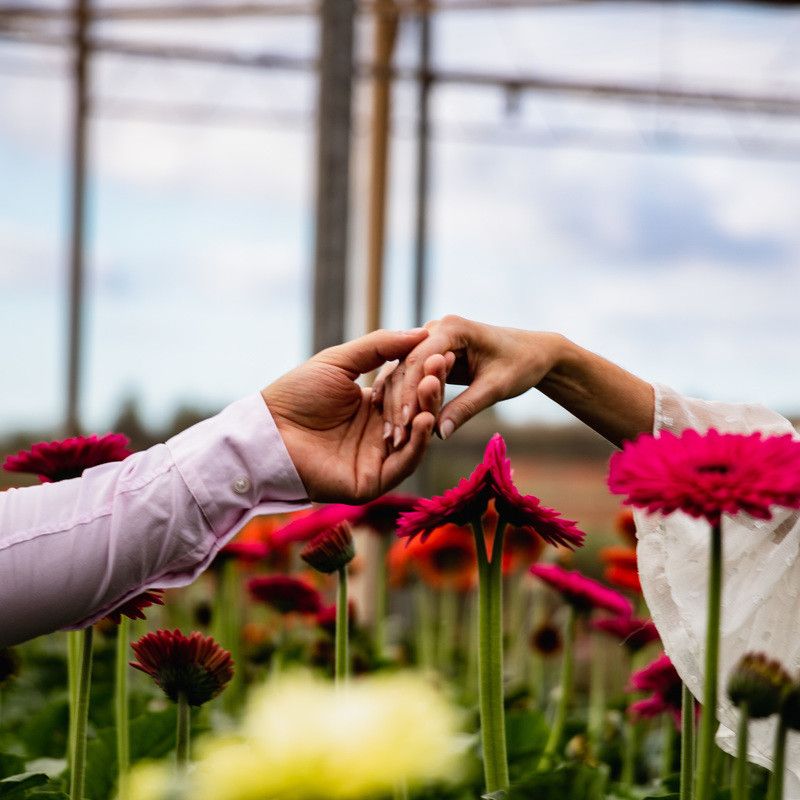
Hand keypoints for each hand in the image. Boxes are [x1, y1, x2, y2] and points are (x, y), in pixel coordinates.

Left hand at [261, 328, 440, 503]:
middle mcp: (379, 434)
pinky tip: (424, 419)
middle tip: (440, 364)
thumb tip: (421, 331)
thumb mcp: (340, 361)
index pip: (410, 391)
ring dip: (428, 411)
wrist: (268, 429)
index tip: (440, 351)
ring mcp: (377, 459)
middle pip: (417, 413)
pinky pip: (404, 464)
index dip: (424, 373)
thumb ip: (379, 346)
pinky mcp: (373, 482)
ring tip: (431, 385)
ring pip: (416, 438)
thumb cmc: (297, 394)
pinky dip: (418, 443)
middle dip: (430, 389)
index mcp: (373, 408)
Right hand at [373, 316, 566, 441]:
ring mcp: (430, 341)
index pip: (418, 360)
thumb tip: (438, 434)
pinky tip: (398, 426)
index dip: (409, 393)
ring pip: (402, 373)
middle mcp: (435, 329)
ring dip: (396, 403)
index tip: (406, 423)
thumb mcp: (496, 388)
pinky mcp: (431, 356)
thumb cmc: (521, 365)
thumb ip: (466, 408)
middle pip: (404, 366)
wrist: (534, 353)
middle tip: (395, 437)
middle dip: (398, 402)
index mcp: (452, 327)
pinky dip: (404, 400)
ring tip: (394, 437)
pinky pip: (411, 377)